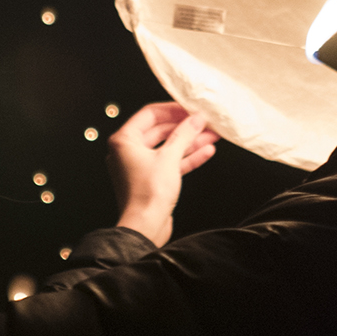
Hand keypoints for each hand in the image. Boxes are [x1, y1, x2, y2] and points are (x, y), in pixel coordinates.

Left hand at [105, 102, 218, 246]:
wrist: (145, 227)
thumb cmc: (149, 193)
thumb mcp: (169, 157)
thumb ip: (184, 134)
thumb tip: (195, 119)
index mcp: (124, 140)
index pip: (150, 114)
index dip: (173, 110)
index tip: (191, 108)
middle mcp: (129, 151)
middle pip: (161, 131)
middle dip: (185, 127)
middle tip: (205, 123)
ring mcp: (140, 166)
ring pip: (168, 147)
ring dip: (190, 141)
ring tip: (212, 136)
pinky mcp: (151, 180)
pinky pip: (170, 163)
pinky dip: (186, 157)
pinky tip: (206, 151)